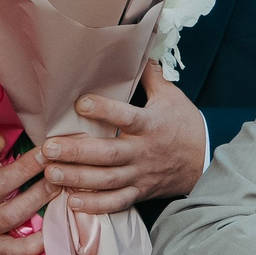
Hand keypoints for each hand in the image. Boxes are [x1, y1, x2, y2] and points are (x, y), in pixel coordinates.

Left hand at [42, 62, 209, 216]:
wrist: (206, 162)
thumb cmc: (186, 126)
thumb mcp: (172, 98)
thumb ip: (151, 77)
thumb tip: (139, 49)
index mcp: (151, 125)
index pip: (126, 117)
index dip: (103, 110)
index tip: (80, 103)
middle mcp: (144, 151)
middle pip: (108, 154)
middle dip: (76, 152)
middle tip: (49, 148)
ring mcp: (141, 175)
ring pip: (107, 180)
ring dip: (77, 178)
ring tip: (51, 173)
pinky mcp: (140, 192)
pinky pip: (117, 202)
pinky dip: (95, 205)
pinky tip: (71, 201)